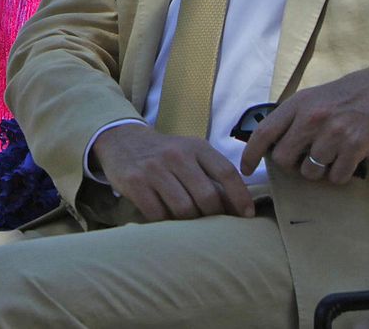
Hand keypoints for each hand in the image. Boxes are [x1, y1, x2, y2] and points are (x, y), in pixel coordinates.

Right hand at [91, 123, 253, 220]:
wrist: (122, 141)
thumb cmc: (165, 154)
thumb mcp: (190, 154)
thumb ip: (212, 176)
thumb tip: (238, 209)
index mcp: (196, 147)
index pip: (226, 172)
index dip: (240, 197)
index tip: (246, 216)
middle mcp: (176, 155)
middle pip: (207, 196)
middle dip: (213, 216)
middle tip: (213, 227)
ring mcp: (154, 169)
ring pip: (184, 209)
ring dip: (190, 224)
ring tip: (191, 228)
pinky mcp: (135, 183)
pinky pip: (158, 214)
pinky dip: (166, 225)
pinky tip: (168, 224)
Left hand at [240, 61, 368, 184]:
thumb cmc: (344, 97)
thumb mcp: (311, 98)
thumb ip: (291, 119)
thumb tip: (270, 146)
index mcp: (297, 104)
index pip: (263, 132)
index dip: (250, 154)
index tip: (245, 169)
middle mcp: (312, 118)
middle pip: (283, 159)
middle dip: (291, 165)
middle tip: (306, 159)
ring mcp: (334, 133)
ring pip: (309, 172)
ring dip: (318, 171)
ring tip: (330, 157)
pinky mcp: (355, 146)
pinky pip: (336, 177)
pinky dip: (340, 175)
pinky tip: (346, 161)